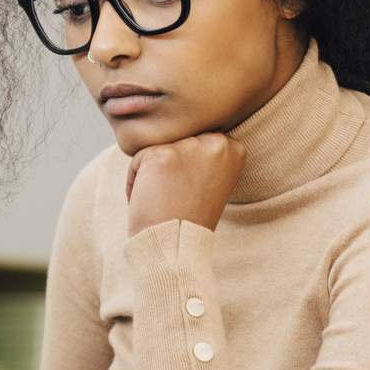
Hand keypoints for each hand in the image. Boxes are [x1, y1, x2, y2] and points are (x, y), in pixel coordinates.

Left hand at [125, 133, 246, 235]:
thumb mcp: (210, 178)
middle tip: (178, 197)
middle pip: (176, 140)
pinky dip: (135, 183)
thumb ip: (202, 152)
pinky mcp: (160, 155)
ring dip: (152, 175)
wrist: (176, 245)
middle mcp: (217, 142)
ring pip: (156, 148)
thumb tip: (177, 124)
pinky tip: (151, 201)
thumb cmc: (190, 216)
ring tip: (165, 200)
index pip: (196, 140)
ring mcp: (188, 148)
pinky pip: (137, 161)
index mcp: (234, 147)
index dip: (188, 169)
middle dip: (170, 168)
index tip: (193, 191)